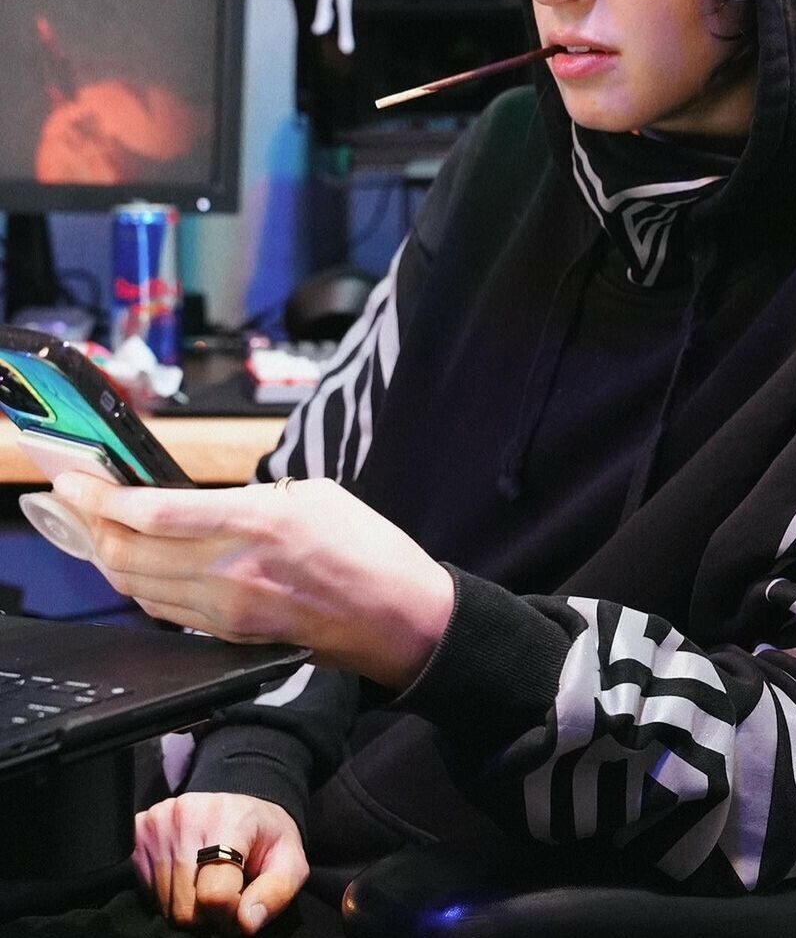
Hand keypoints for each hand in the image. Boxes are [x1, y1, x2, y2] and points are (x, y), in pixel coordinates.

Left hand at [51, 473, 455, 689]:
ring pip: (137, 587)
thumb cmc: (368, 549)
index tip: (77, 480)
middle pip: (129, 554)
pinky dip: (138, 585)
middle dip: (90, 525)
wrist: (399, 616)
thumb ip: (249, 497)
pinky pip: (165, 610)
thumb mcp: (312, 494)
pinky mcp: (231, 634)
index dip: (102, 497)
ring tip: (97, 529)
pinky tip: (135, 565)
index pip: (154, 513)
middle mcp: (234, 570)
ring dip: (107, 557)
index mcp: (257, 522)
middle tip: (77, 500)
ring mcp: (229, 610)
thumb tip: (198, 501)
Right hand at [133, 792, 307, 932]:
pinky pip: (146, 891)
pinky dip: (167, 893)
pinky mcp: (139, 831)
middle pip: (185, 908)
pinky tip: (188, 874)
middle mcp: (188, 815)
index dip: (230, 915)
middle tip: (227, 893)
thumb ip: (276, 892)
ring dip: (188, 906)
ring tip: (209, 882)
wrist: (243, 806)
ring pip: (164, 905)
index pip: (215, 896)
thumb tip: (245, 922)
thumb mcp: (290, 860)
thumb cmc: (266, 837)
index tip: (243, 904)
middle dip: (208, 915)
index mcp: (229, 819)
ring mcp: (159, 822)